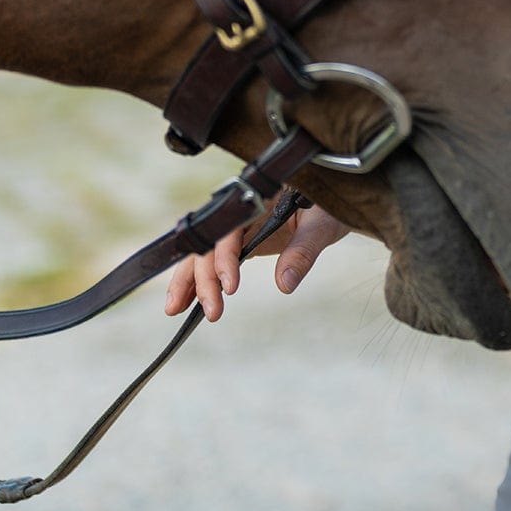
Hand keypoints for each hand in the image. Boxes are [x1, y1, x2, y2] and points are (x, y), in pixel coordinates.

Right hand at [164, 204, 348, 321]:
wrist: (335, 203)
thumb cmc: (329, 206)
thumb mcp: (323, 225)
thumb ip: (304, 250)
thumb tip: (284, 284)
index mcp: (258, 199)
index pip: (229, 228)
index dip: (224, 257)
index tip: (230, 286)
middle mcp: (241, 210)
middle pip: (209, 242)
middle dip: (203, 277)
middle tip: (212, 311)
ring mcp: (239, 226)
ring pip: (203, 251)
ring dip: (189, 280)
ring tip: (174, 309)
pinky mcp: (242, 240)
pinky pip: (215, 260)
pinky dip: (200, 280)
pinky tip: (187, 301)